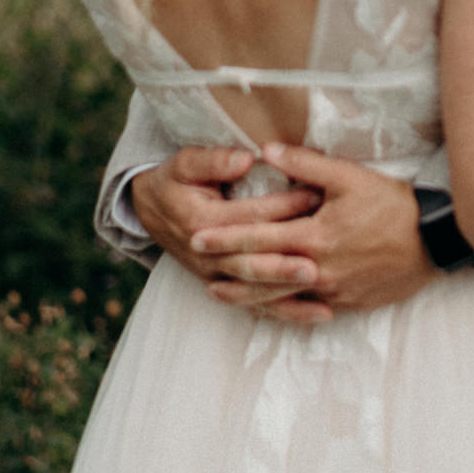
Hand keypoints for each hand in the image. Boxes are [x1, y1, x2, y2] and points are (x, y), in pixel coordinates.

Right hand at [130, 148, 321, 301]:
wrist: (150, 210)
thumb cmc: (174, 181)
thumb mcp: (185, 162)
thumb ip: (214, 161)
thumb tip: (246, 159)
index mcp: (202, 223)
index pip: (250, 216)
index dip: (283, 205)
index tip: (315, 194)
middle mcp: (209, 256)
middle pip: (254, 262)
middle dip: (286, 263)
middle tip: (319, 262)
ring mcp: (215, 276)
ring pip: (256, 290)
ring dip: (289, 293)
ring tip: (322, 292)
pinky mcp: (223, 286)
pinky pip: (257, 304)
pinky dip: (287, 311)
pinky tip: (318, 313)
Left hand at [189, 145, 438, 324]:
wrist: (434, 242)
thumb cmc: (394, 205)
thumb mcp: (351, 177)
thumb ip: (306, 165)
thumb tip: (267, 150)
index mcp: (315, 236)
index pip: (259, 238)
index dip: (225, 237)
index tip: (196, 235)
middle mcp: (318, 269)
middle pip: (261, 273)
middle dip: (226, 267)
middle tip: (197, 263)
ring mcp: (332, 292)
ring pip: (280, 297)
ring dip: (247, 294)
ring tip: (220, 291)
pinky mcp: (347, 303)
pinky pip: (306, 308)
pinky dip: (282, 306)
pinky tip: (268, 304)